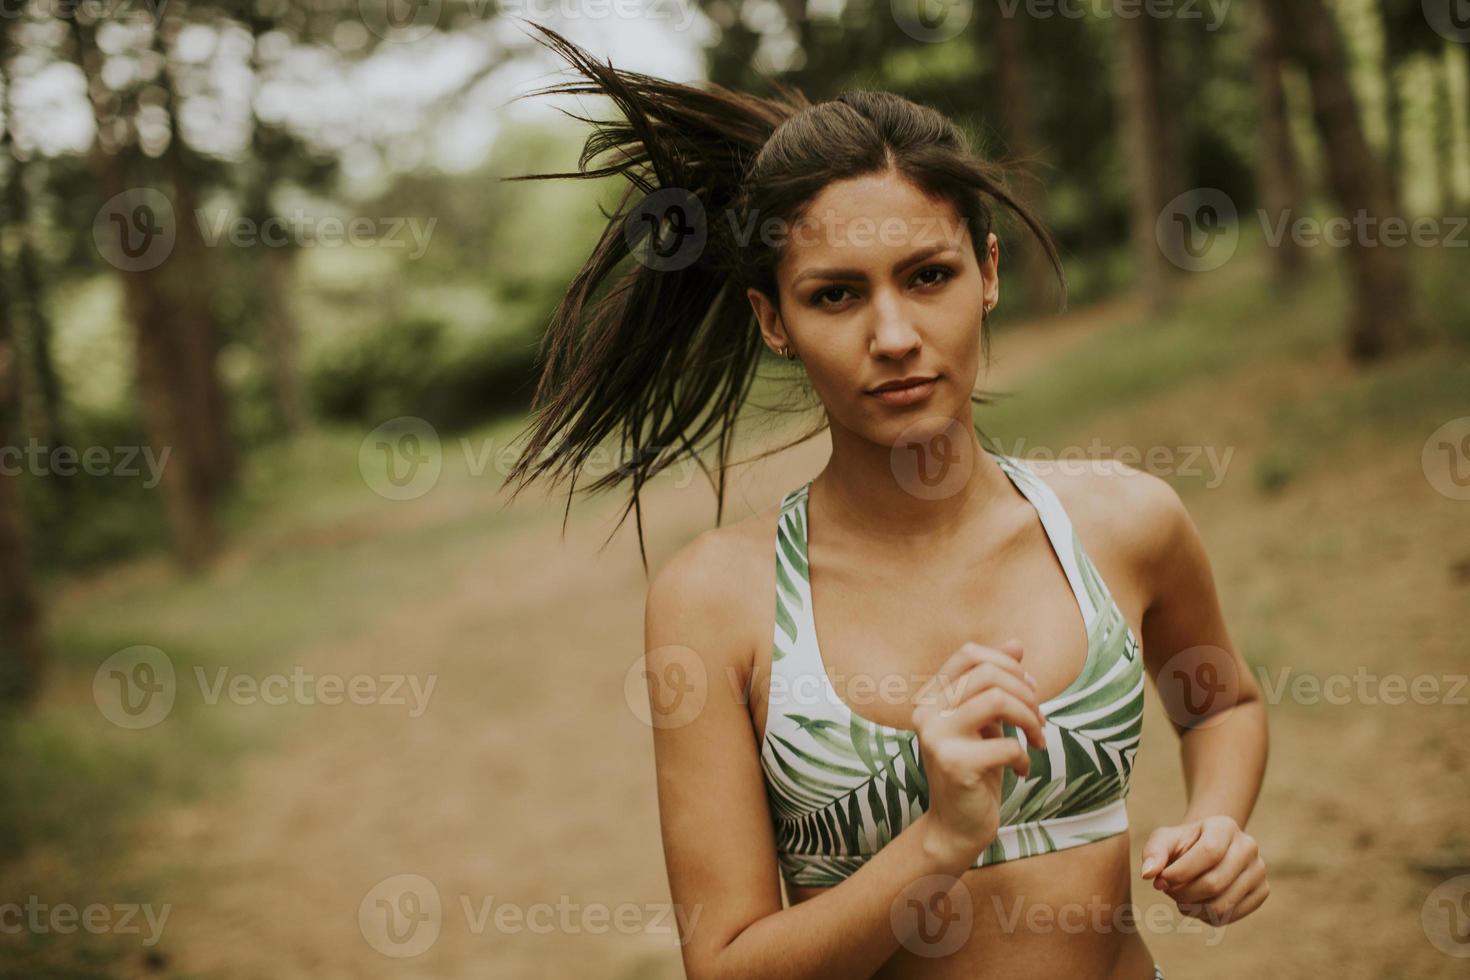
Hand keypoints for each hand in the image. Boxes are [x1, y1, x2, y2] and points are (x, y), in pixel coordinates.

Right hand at [910, 639, 1045, 865]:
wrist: (956, 827)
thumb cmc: (974, 770)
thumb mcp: (986, 722)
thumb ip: (995, 684)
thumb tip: (1017, 643)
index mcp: (930, 697)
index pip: (968, 654)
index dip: (1006, 662)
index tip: (1029, 687)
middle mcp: (926, 712)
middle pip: (987, 674)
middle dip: (1026, 693)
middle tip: (1040, 720)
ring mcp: (937, 737)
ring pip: (996, 700)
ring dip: (1030, 718)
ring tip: (1038, 739)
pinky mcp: (955, 764)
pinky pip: (1006, 744)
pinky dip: (1024, 756)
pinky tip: (1023, 770)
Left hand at [1140, 815, 1268, 925]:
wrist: (1209, 849)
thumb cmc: (1183, 843)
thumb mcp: (1164, 840)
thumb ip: (1153, 853)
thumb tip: (1148, 874)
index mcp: (1224, 826)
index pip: (1209, 853)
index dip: (1181, 872)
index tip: (1161, 880)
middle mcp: (1248, 846)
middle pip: (1215, 882)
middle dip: (1184, 893)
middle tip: (1167, 890)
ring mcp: (1258, 870)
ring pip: (1223, 905)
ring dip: (1193, 907)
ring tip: (1179, 898)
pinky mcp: (1262, 892)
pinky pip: (1230, 916)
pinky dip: (1206, 916)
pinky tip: (1196, 904)